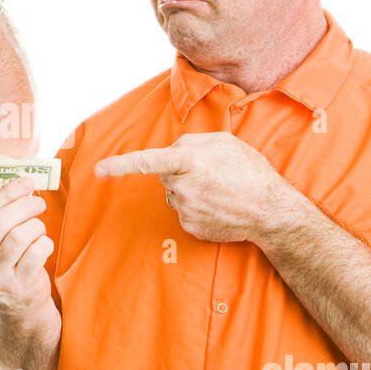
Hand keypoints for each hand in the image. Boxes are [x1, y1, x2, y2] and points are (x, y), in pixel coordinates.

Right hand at [0, 176, 53, 309]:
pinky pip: (36, 253)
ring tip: (39, 228)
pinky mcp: (17, 286)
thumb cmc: (6, 261)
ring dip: (36, 226)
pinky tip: (43, 245)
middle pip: (0, 222)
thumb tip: (23, 183)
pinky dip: (45, 243)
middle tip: (39, 202)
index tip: (26, 182)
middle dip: (24, 205)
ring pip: (19, 236)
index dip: (7, 193)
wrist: (18, 303)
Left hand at [95, 133, 295, 243]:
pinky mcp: (190, 226)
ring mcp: (185, 209)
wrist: (271, 210)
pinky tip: (218, 207)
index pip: (147, 161)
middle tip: (211, 174)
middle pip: (165, 175)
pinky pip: (183, 212)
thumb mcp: (225, 143)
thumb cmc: (250, 171)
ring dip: (189, 191)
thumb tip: (172, 151)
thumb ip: (192, 142)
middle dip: (180, 172)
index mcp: (189, 160)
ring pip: (174, 194)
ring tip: (219, 191)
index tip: (99, 169)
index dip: (121, 165)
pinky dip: (197, 209)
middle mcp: (182, 186)